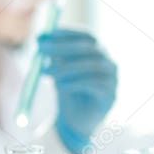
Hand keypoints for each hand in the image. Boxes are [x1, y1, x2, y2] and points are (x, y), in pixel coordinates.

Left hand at [38, 29, 117, 153]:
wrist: (74, 120)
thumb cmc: (66, 89)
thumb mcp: (57, 69)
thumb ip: (51, 54)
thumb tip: (40, 38)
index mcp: (98, 52)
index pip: (86, 35)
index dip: (67, 33)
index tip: (45, 35)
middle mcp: (108, 62)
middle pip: (88, 48)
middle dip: (62, 47)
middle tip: (40, 49)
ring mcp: (113, 78)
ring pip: (91, 66)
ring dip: (65, 67)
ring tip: (45, 72)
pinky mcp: (111, 95)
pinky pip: (93, 84)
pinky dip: (74, 82)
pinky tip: (60, 86)